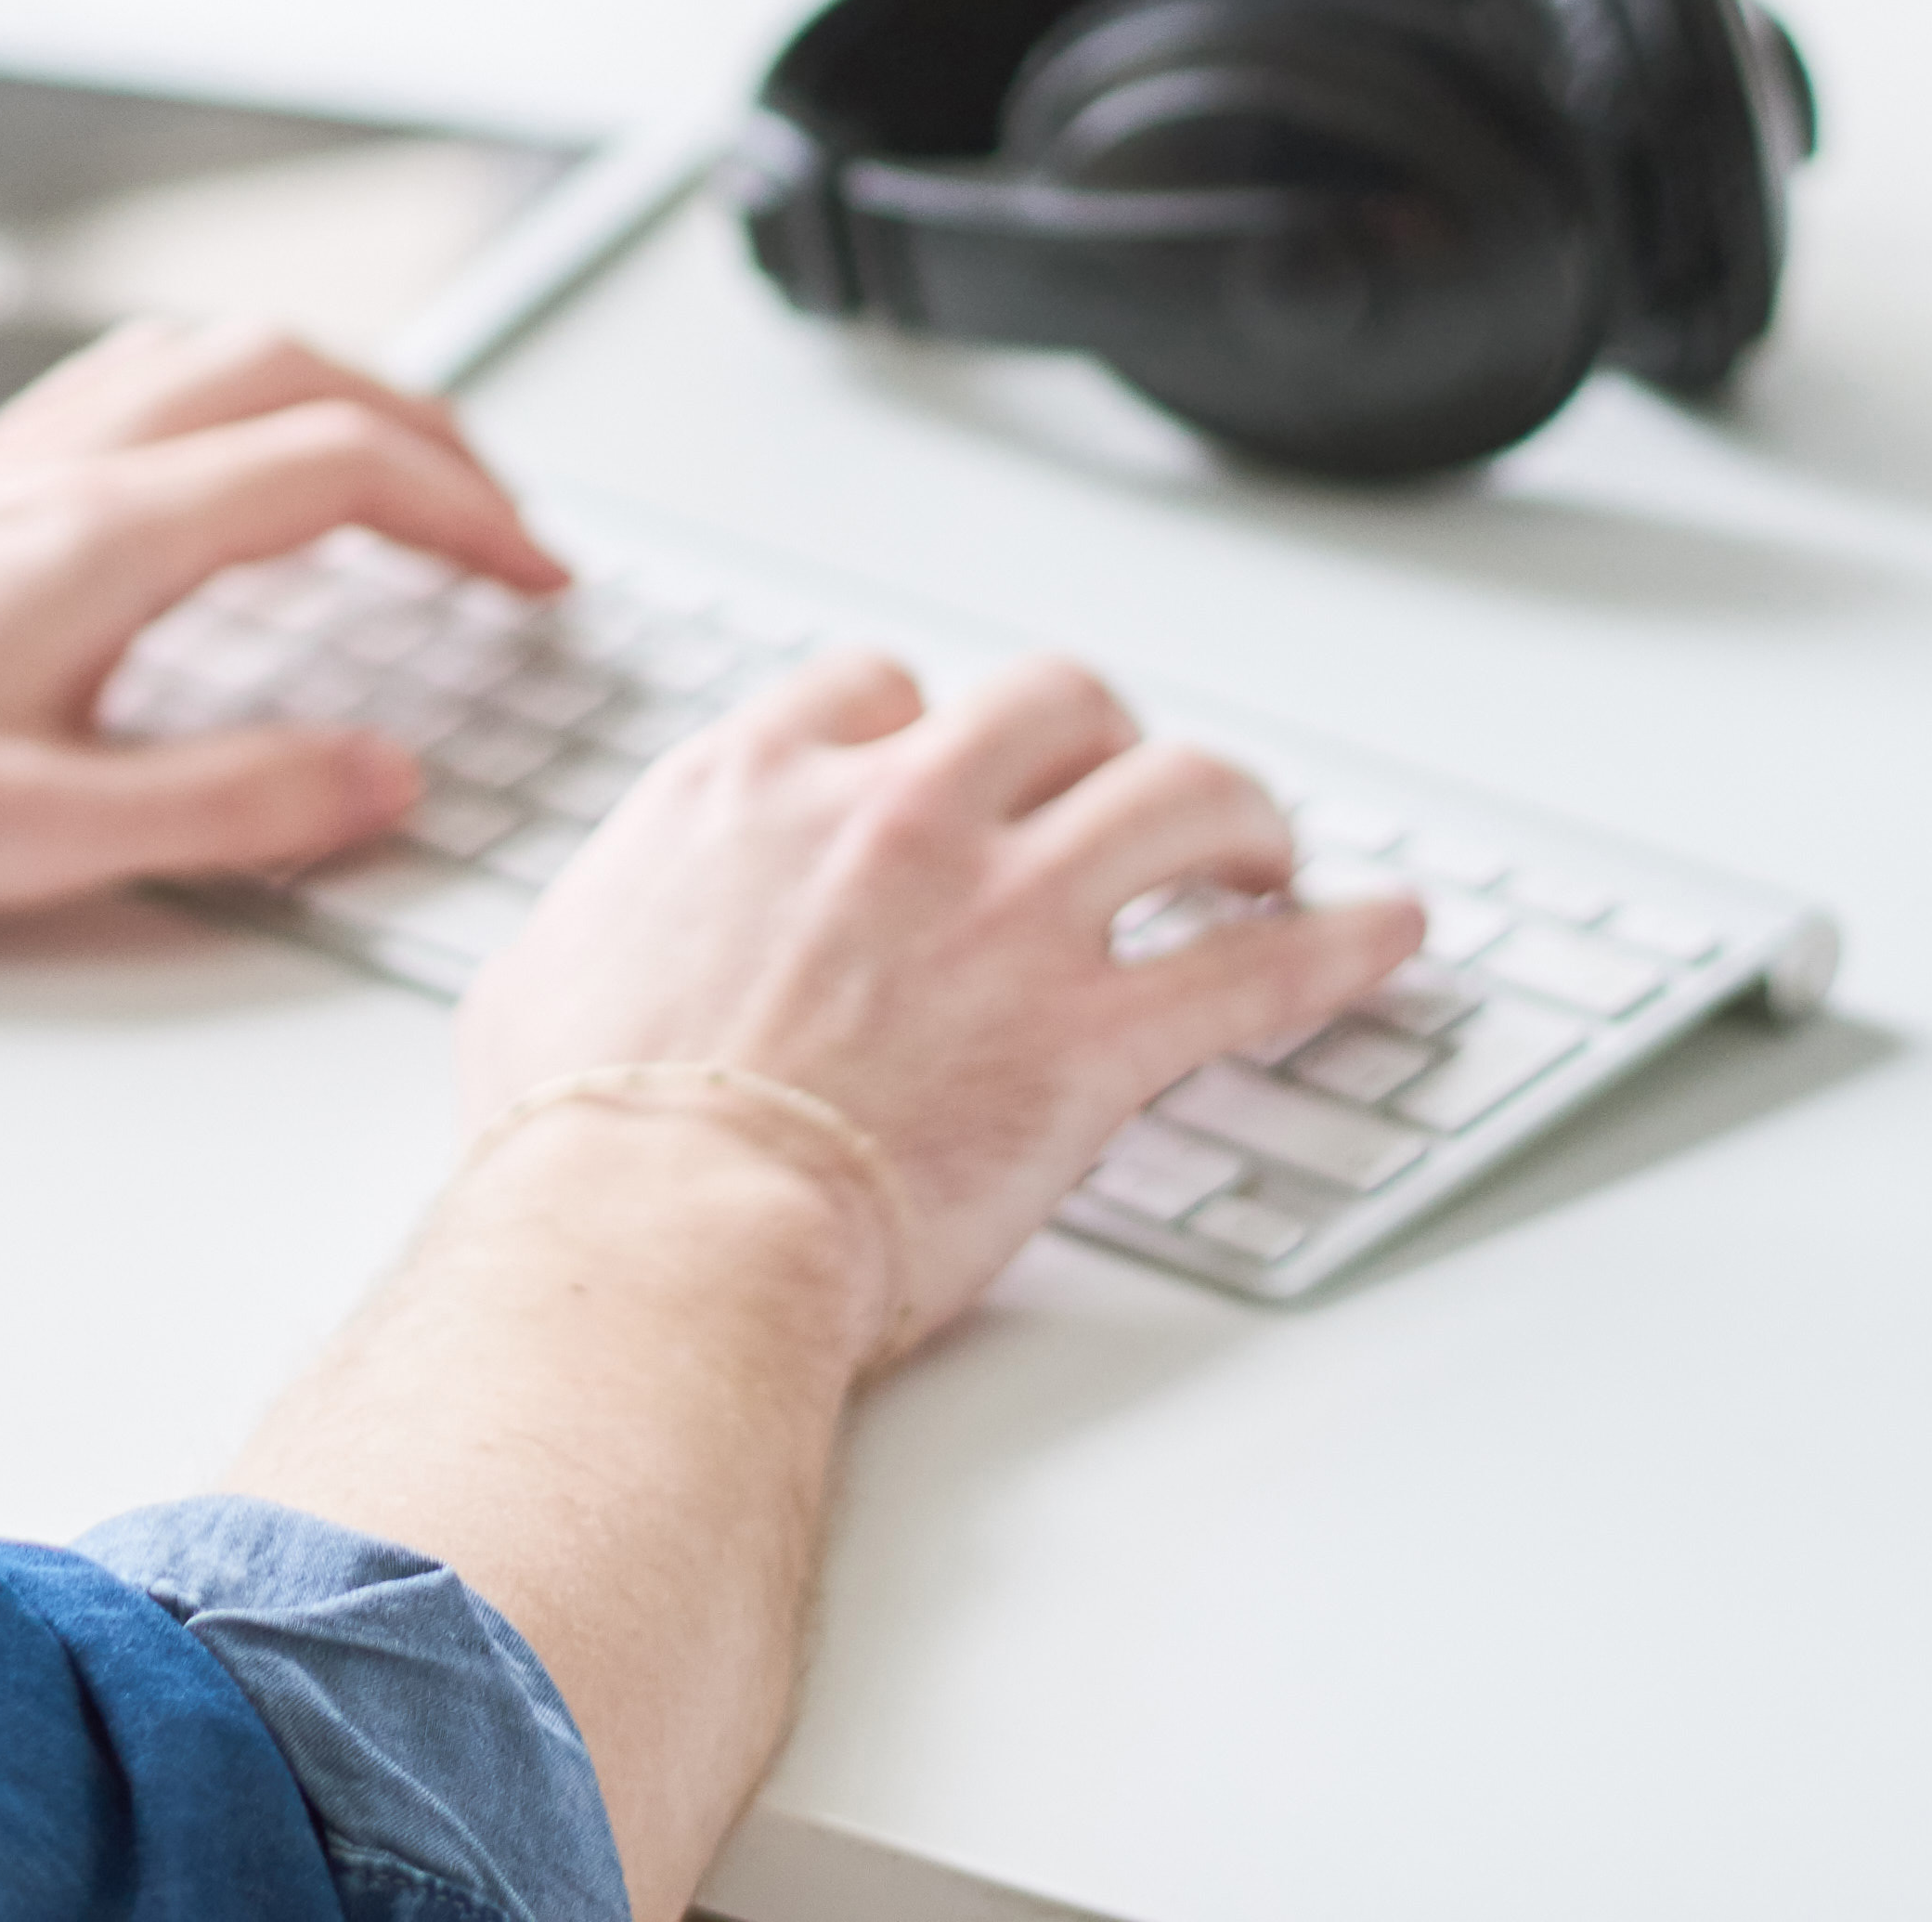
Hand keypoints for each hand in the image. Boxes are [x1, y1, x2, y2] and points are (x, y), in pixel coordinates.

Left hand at [0, 317, 566, 929]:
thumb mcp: (36, 838)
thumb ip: (231, 806)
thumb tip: (387, 777)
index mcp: (104, 533)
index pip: (344, 466)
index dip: (472, 518)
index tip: (542, 585)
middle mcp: (62, 463)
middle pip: (298, 371)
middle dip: (433, 436)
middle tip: (506, 531)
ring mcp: (8, 459)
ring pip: (216, 355)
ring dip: (338, 397)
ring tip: (405, 485)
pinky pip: (141, 382)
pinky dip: (241, 400)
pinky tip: (233, 479)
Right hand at [453, 652, 1420, 1356]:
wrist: (657, 1238)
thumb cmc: (583, 1142)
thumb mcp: (542, 980)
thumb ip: (605, 927)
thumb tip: (595, 950)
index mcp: (758, 788)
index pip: (878, 693)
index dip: (931, 732)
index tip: (960, 776)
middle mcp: (897, 816)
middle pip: (1052, 704)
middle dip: (1101, 739)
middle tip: (1124, 793)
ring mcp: (1007, 916)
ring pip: (1181, 792)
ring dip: (1238, 812)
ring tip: (1261, 851)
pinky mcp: (1092, 1037)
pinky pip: (1259, 967)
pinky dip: (1342, 943)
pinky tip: (1389, 931)